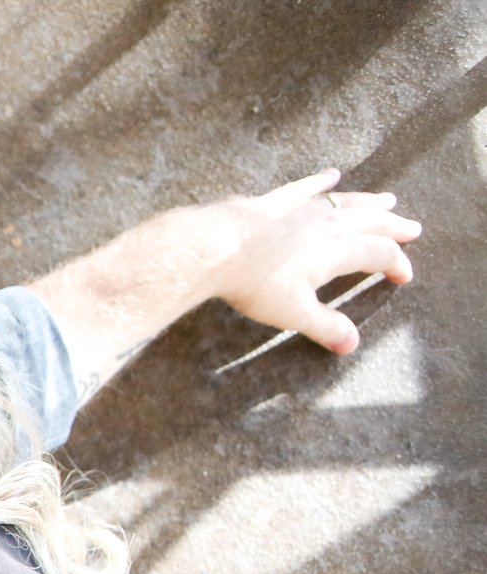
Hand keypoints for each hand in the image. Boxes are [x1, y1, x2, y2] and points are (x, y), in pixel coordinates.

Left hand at [208, 168, 419, 353]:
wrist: (216, 247)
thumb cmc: (257, 283)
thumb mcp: (295, 313)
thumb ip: (326, 326)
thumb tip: (352, 345)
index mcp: (340, 250)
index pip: (380, 255)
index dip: (396, 264)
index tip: (404, 276)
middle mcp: (329, 223)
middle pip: (372, 222)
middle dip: (394, 228)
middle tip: (413, 228)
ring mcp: (302, 208)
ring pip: (346, 201)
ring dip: (369, 202)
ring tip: (388, 200)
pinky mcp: (276, 201)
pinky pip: (306, 187)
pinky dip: (321, 181)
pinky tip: (331, 174)